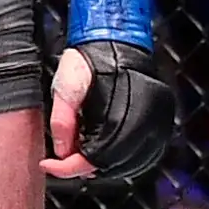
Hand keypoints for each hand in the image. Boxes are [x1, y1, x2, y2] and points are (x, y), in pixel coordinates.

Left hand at [44, 0, 176, 183]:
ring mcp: (157, 125)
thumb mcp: (65, 87)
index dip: (68, 168)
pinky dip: (118, 157)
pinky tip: (100, 148)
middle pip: (112, 165)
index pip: (95, 159)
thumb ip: (63, 121)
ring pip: (128, 164)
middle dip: (82, 165)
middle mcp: (146, 124)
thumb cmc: (88, 60)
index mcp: (122, 114)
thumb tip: (62, 152)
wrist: (115, 41)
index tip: (48, 165)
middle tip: (60, 156)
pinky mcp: (160, 123)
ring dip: (100, 162)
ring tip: (78, 148)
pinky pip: (141, 153)